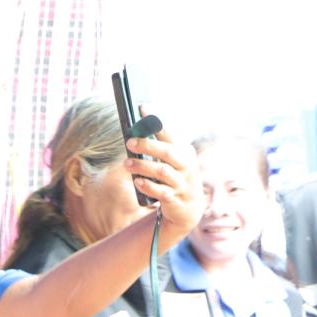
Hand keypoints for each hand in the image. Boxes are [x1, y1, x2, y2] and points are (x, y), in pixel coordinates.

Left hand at [126, 127, 203, 243]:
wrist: (189, 208)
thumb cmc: (175, 178)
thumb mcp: (171, 162)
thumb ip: (158, 149)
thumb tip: (134, 133)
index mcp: (184, 151)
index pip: (171, 133)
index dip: (157, 121)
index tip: (142, 108)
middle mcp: (186, 165)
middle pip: (167, 152)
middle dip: (148, 145)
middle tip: (129, 142)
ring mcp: (182, 182)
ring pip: (162, 172)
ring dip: (143, 166)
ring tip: (127, 164)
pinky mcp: (175, 198)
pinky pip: (161, 192)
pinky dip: (148, 186)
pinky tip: (137, 181)